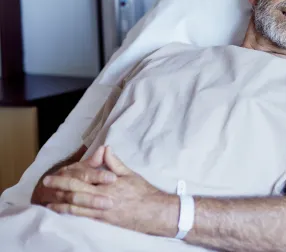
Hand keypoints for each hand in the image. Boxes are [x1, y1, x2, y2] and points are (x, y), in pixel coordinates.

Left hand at [46, 146, 178, 236]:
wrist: (154, 212)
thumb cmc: (144, 192)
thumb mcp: (130, 174)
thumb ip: (114, 163)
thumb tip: (105, 149)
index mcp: (109, 184)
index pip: (84, 178)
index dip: (68, 175)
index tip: (55, 173)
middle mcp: (103, 198)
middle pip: (76, 192)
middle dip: (59, 188)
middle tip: (46, 184)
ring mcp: (102, 211)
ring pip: (76, 208)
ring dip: (61, 204)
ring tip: (49, 202)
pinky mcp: (103, 221)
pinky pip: (84, 218)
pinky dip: (72, 215)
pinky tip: (64, 213)